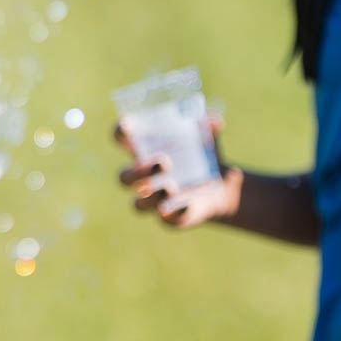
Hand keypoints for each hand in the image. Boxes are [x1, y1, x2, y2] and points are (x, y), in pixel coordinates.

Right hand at [114, 118, 237, 229]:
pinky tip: (187, 204)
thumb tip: (214, 121)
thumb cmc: (202, 155)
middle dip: (138, 171)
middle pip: (124, 178)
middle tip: (163, 161)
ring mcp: (154, 199)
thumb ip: (209, 126)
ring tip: (172, 185)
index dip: (121, 131)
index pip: (122, 138)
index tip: (128, 126)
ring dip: (152, 195)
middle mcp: (143, 177)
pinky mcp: (170, 216)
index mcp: (144, 150)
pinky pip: (166, 219)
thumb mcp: (208, 137)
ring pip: (138, 204)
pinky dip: (175, 212)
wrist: (220, 186)